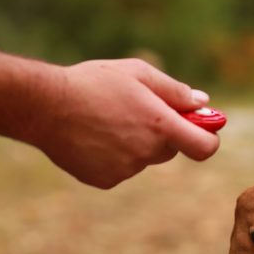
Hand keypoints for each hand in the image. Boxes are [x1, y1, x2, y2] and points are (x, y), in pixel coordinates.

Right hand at [30, 58, 220, 188]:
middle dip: (165, 133)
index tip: (204, 128)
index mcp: (159, 125)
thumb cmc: (94, 83)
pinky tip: (96, 136)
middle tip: (141, 111)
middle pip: (172, 149)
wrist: (44, 107)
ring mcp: (125, 170)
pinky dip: (116, 155)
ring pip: (145, 157)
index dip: (209, 138)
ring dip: (138, 142)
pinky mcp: (105, 180)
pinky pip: (123, 168)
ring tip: (109, 119)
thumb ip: (176, 91)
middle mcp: (146, 152)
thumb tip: (203, 103)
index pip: (205, 147)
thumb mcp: (139, 73)